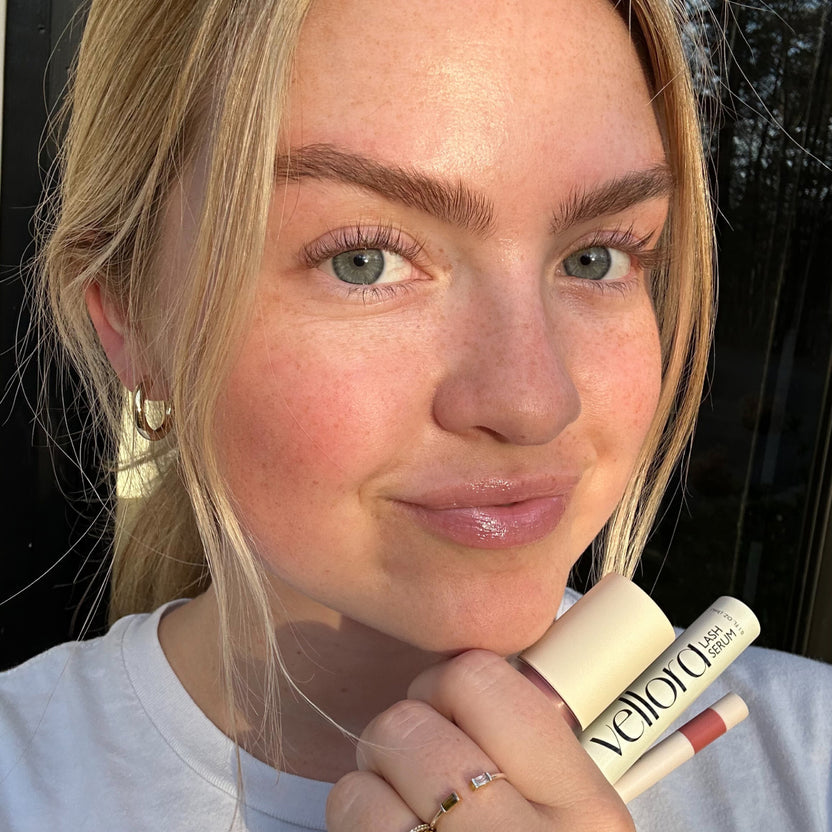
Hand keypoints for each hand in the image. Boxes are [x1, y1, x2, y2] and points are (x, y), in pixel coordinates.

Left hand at [326, 650, 635, 831]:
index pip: (478, 679)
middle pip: (405, 725)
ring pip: (361, 780)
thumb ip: (536, 754)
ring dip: (369, 788)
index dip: (448, 685)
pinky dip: (355, 824)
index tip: (449, 710)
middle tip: (418, 766)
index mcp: (585, 814)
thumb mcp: (574, 825)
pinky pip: (347, 822)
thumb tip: (465, 677)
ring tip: (405, 814)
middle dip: (400, 736)